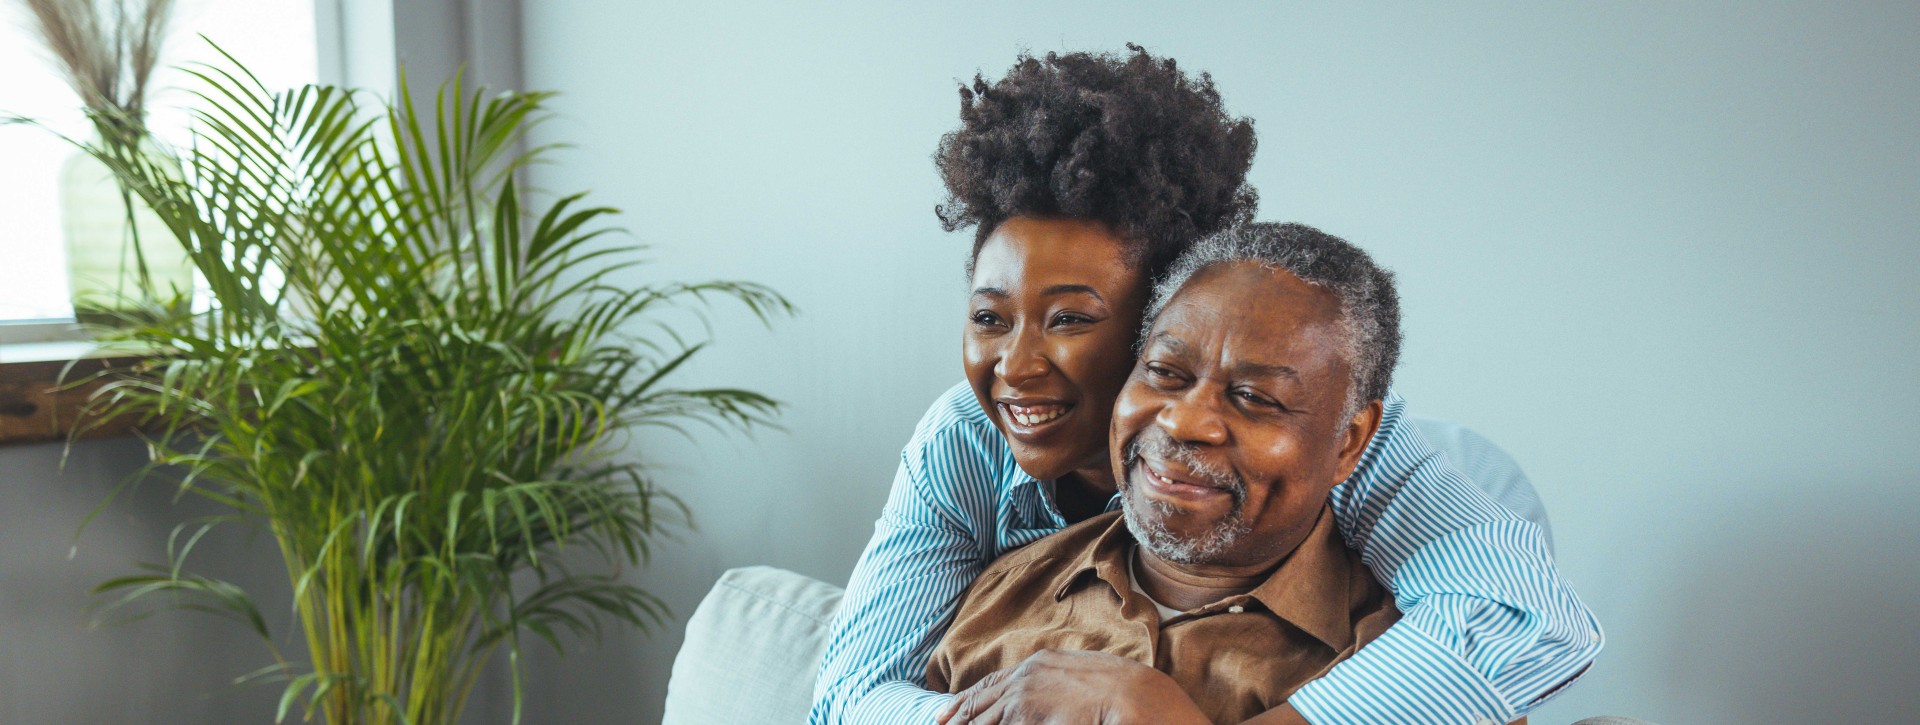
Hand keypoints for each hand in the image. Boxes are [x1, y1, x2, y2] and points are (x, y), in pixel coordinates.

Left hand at [936, 649, 1210, 724]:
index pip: (993, 682)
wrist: (1137, 698)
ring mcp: (1024, 694)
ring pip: (984, 718)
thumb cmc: (1123, 693)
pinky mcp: (1027, 714)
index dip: (968, 699)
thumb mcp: (1086, 679)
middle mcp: (1026, 675)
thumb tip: (1057, 700)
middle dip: (957, 716)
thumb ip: (1062, 684)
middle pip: (980, 699)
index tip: (948, 711)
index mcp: (1040, 663)